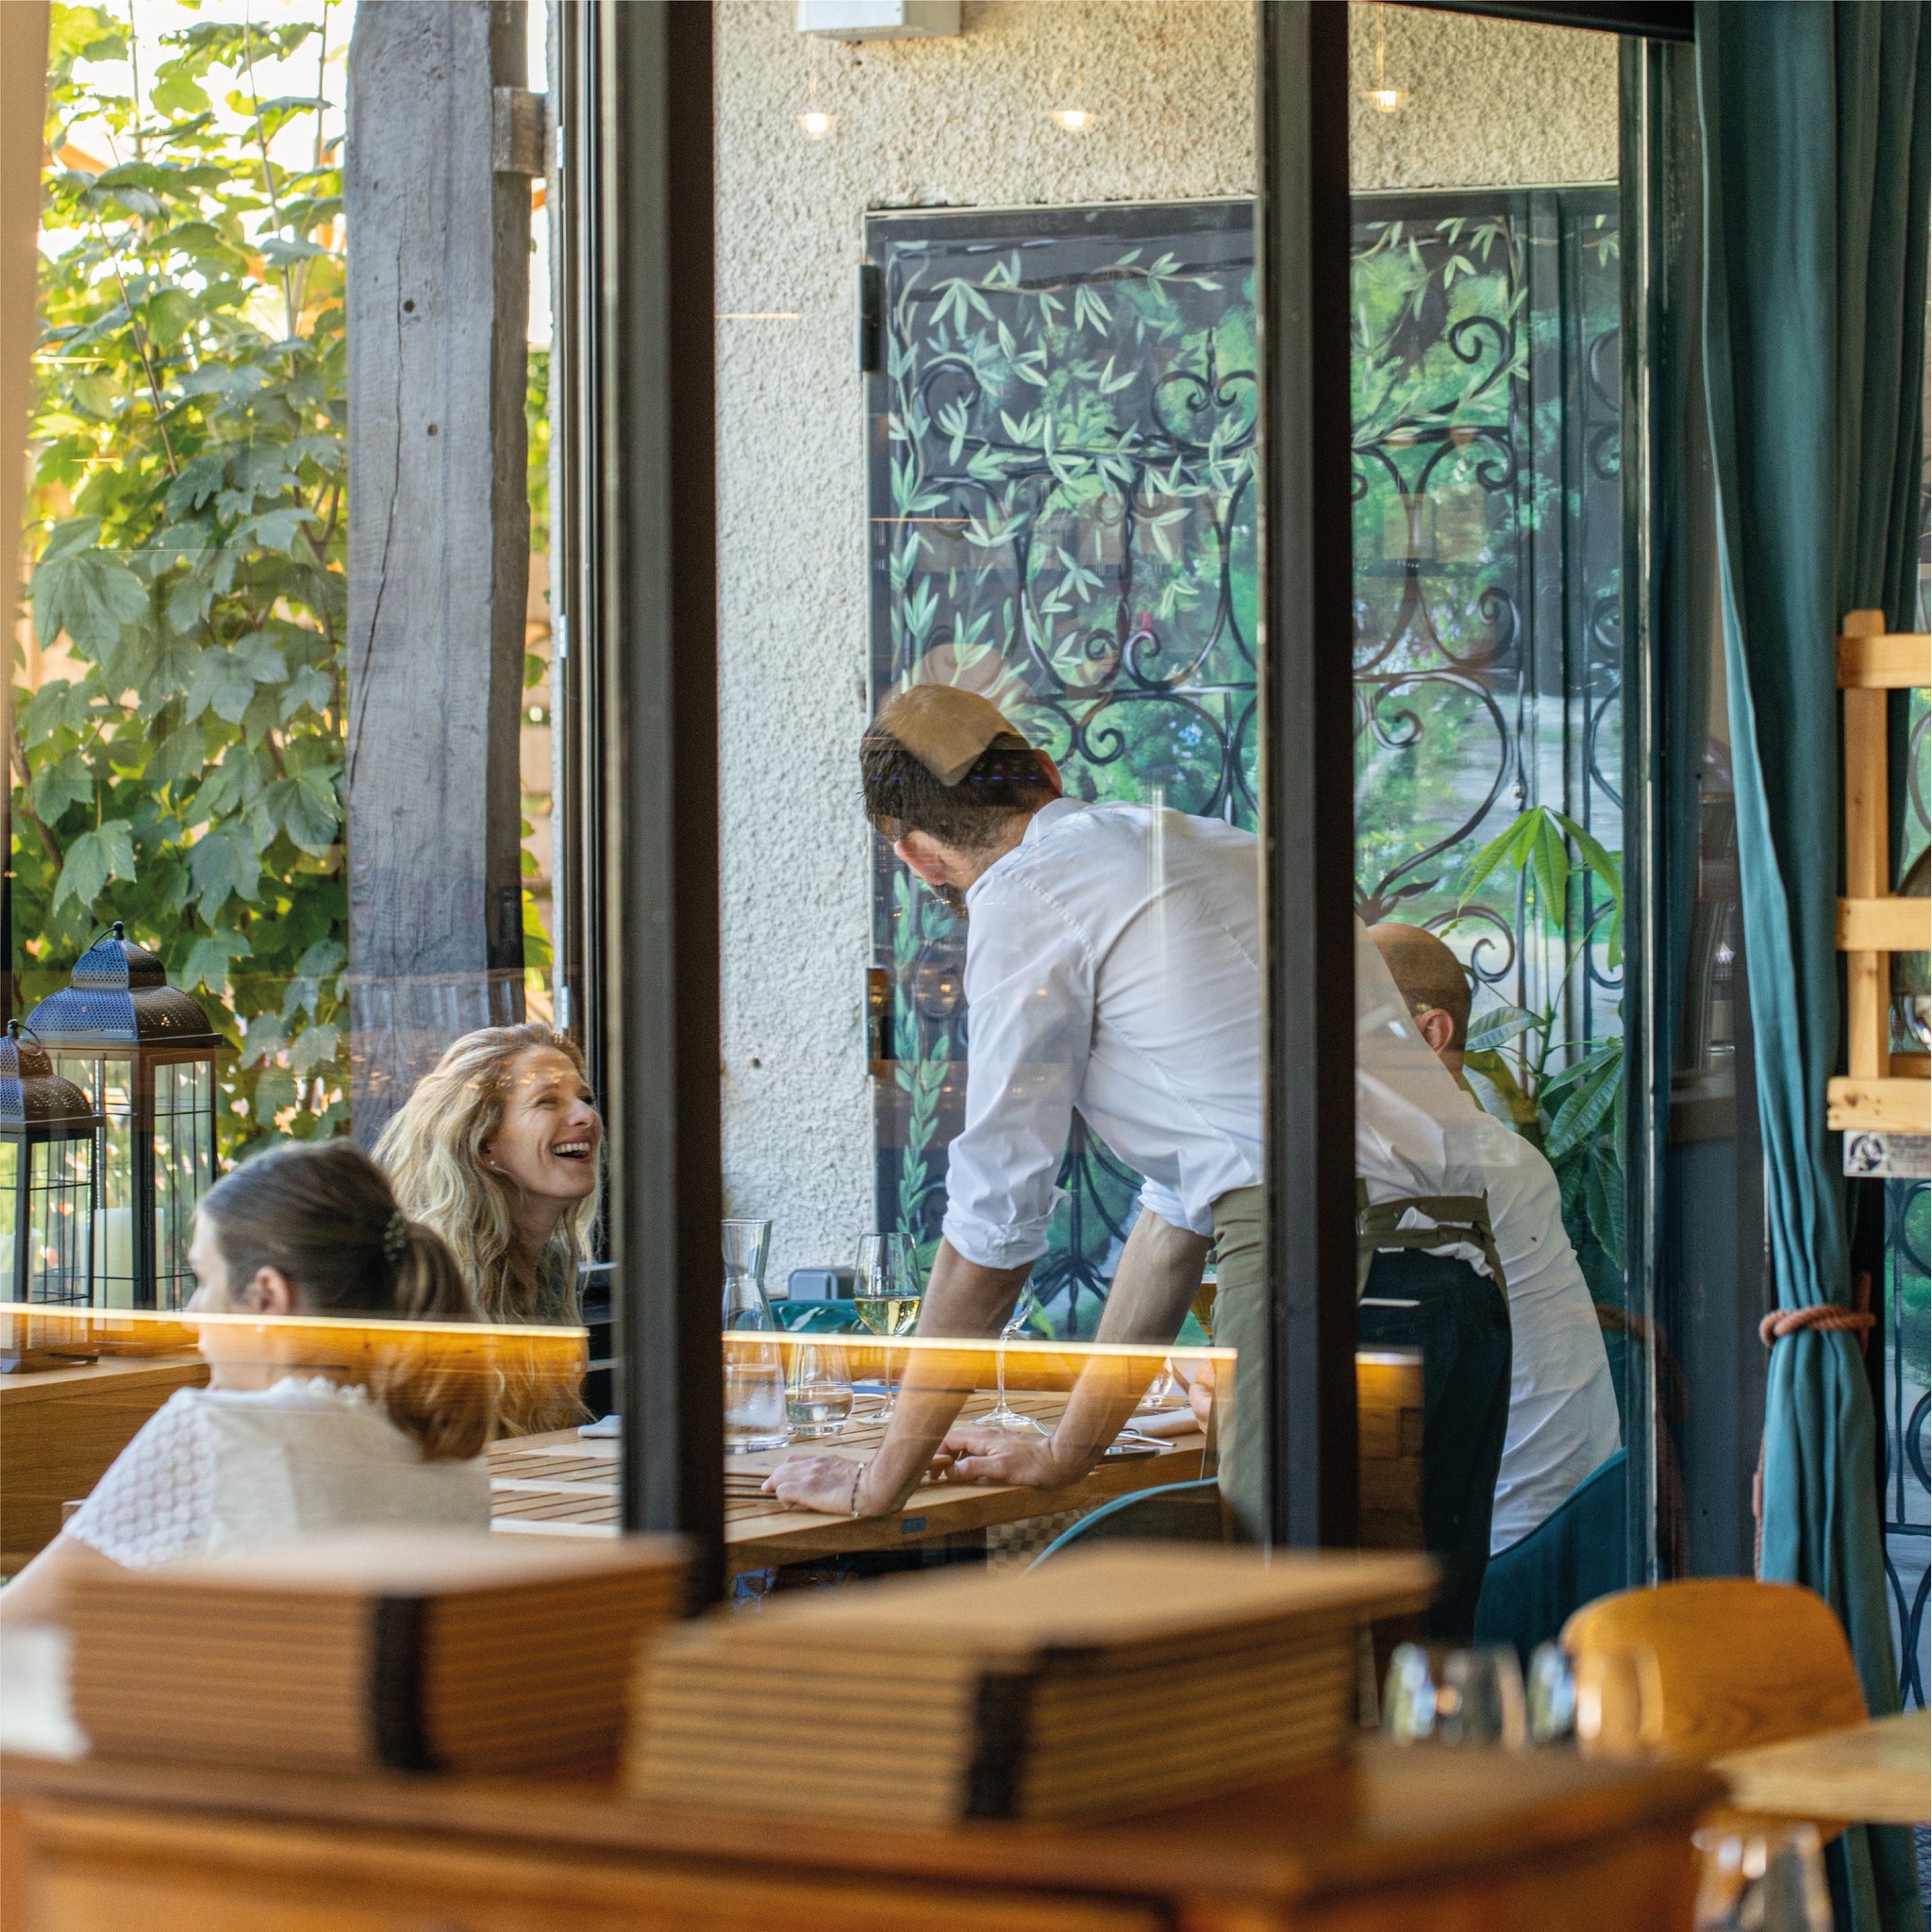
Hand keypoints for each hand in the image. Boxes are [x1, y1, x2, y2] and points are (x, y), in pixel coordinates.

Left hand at [760, 1449, 955, 1516]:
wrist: (874, 1486)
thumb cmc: (868, 1482)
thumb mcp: (847, 1472)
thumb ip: (834, 1475)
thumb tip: (829, 1486)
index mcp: (823, 1460)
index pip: (795, 1460)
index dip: (785, 1471)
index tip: (781, 1480)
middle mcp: (814, 1464)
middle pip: (783, 1468)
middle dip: (774, 1479)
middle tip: (768, 1489)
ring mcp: (810, 1475)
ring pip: (780, 1477)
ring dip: (777, 1487)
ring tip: (779, 1498)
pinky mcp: (807, 1489)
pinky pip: (784, 1492)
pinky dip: (784, 1499)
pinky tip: (794, 1505)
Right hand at [940, 1427, 1070, 1488]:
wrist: (1058, 1461)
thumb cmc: (1032, 1465)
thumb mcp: (1000, 1469)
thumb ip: (973, 1467)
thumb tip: (950, 1470)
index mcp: (983, 1438)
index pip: (949, 1440)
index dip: (936, 1453)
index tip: (928, 1470)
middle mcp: (987, 1437)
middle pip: (956, 1442)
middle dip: (942, 1457)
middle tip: (935, 1476)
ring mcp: (995, 1442)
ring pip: (966, 1447)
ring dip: (955, 1460)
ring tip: (949, 1477)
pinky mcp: (1003, 1449)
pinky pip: (978, 1453)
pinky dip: (968, 1462)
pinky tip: (971, 1474)